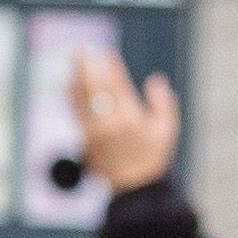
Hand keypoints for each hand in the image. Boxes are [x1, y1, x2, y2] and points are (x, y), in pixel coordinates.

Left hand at [70, 49, 183, 195]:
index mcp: (130, 120)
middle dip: (86, 66)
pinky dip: (73, 95)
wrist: (134, 189)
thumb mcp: (167, 131)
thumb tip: (156, 80)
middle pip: (93, 88)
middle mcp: (109, 124)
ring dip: (76, 77)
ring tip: (76, 62)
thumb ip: (163, 104)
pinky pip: (76, 111)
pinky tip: (71, 83)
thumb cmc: (152, 157)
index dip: (111, 67)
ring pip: (80, 98)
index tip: (108, 52)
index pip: (117, 85)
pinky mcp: (85, 139)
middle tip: (82, 49)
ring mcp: (94, 132)